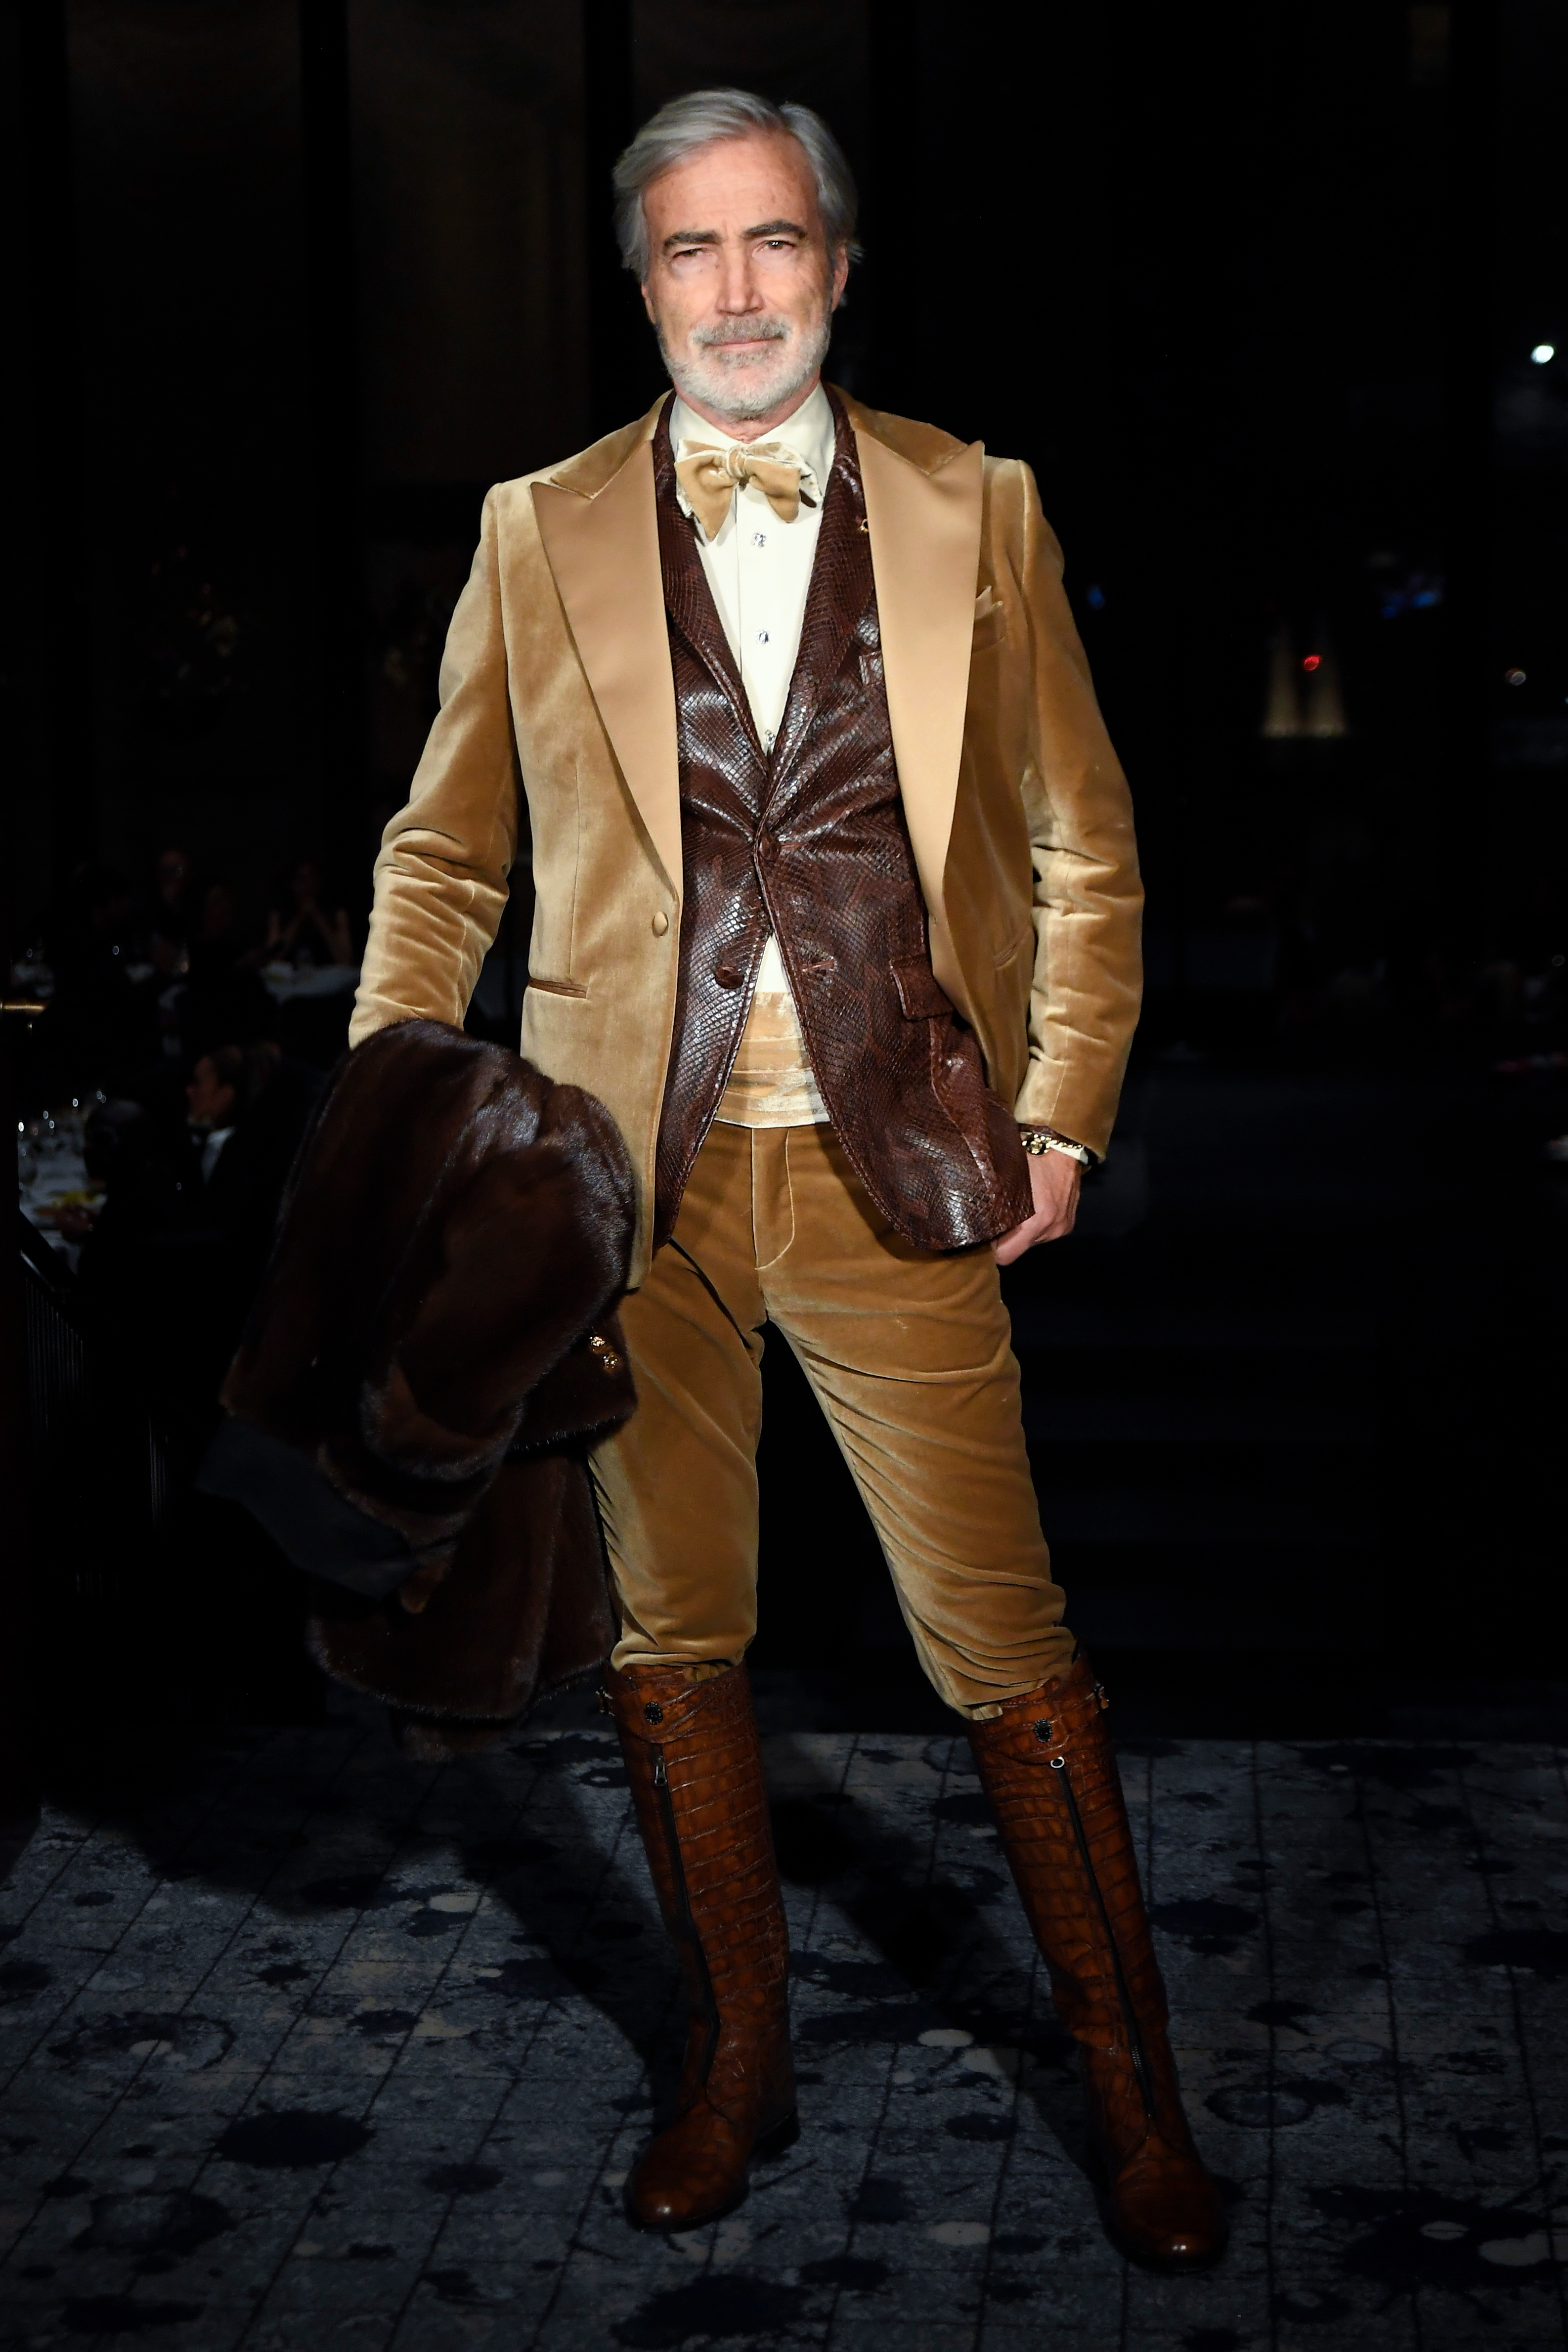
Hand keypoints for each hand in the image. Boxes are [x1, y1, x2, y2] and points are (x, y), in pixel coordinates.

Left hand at [993, 1149, 1079, 1263]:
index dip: (992, 1249)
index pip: (1005, 1256)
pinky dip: (1036, 1224)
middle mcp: (1050, 1229)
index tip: (982, 1237)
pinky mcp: (1069, 1223)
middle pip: (1019, 1249)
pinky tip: (1033, 1205)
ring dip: (1022, 1230)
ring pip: (1032, 1240)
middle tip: (996, 1218)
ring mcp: (1062, 1227)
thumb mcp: (1003, 1179)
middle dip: (1007, 1238)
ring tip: (1017, 1207)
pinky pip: (1045, 1232)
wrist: (1062, 1142)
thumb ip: (993, 1206)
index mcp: (1034, 1221)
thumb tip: (976, 1224)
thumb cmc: (1027, 1154)